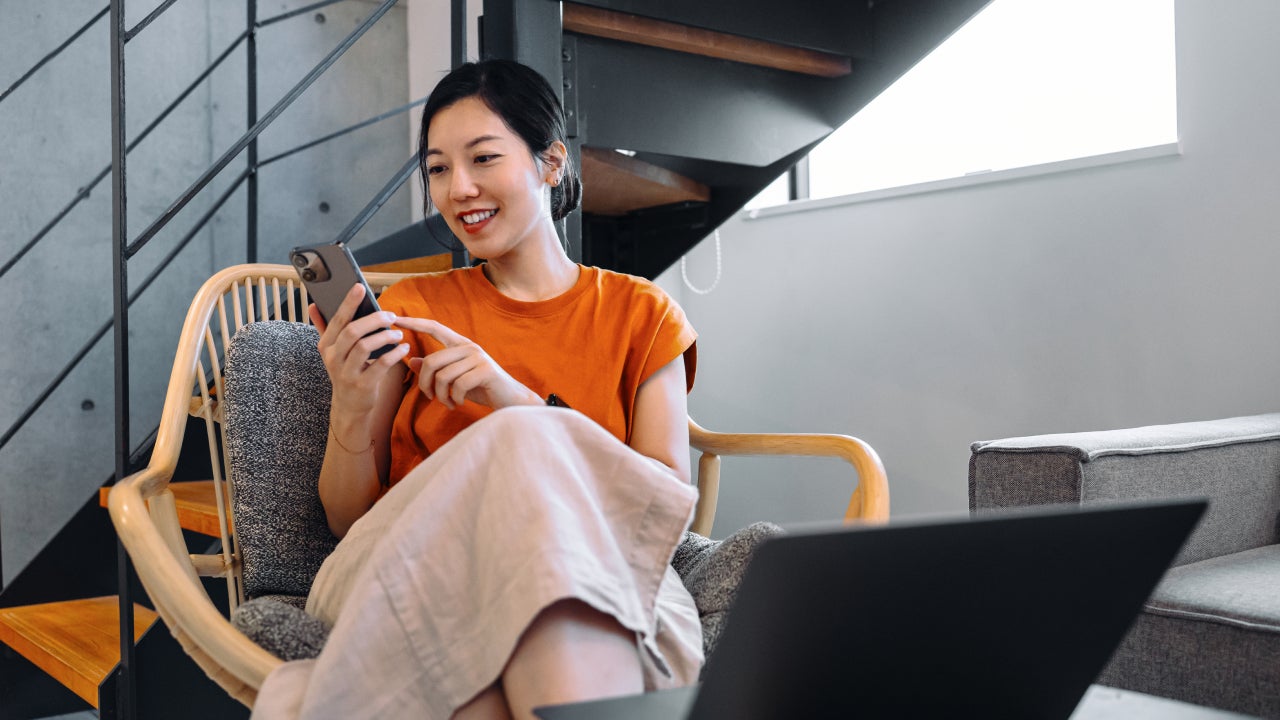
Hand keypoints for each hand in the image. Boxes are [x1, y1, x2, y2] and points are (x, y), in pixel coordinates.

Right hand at [311, 284, 410, 416]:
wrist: (349, 406)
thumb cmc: (345, 371)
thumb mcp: (332, 352)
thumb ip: (324, 327)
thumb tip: (313, 305)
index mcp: (326, 346)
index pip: (337, 320)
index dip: (349, 302)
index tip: (360, 287)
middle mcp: (333, 358)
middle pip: (352, 331)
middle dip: (374, 319)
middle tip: (391, 316)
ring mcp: (347, 373)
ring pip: (365, 346)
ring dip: (385, 336)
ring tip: (398, 334)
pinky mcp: (363, 385)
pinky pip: (381, 364)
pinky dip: (394, 354)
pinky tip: (403, 348)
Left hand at [394, 317, 540, 410]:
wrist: (510, 401)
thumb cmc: (481, 389)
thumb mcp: (454, 380)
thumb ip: (436, 370)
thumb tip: (411, 361)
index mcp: (460, 345)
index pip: (435, 327)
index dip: (414, 322)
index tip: (394, 318)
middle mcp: (469, 347)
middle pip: (431, 361)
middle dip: (425, 384)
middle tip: (430, 397)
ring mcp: (478, 357)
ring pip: (442, 376)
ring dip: (441, 395)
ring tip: (448, 403)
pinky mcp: (485, 370)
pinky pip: (457, 385)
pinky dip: (455, 399)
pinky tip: (459, 403)